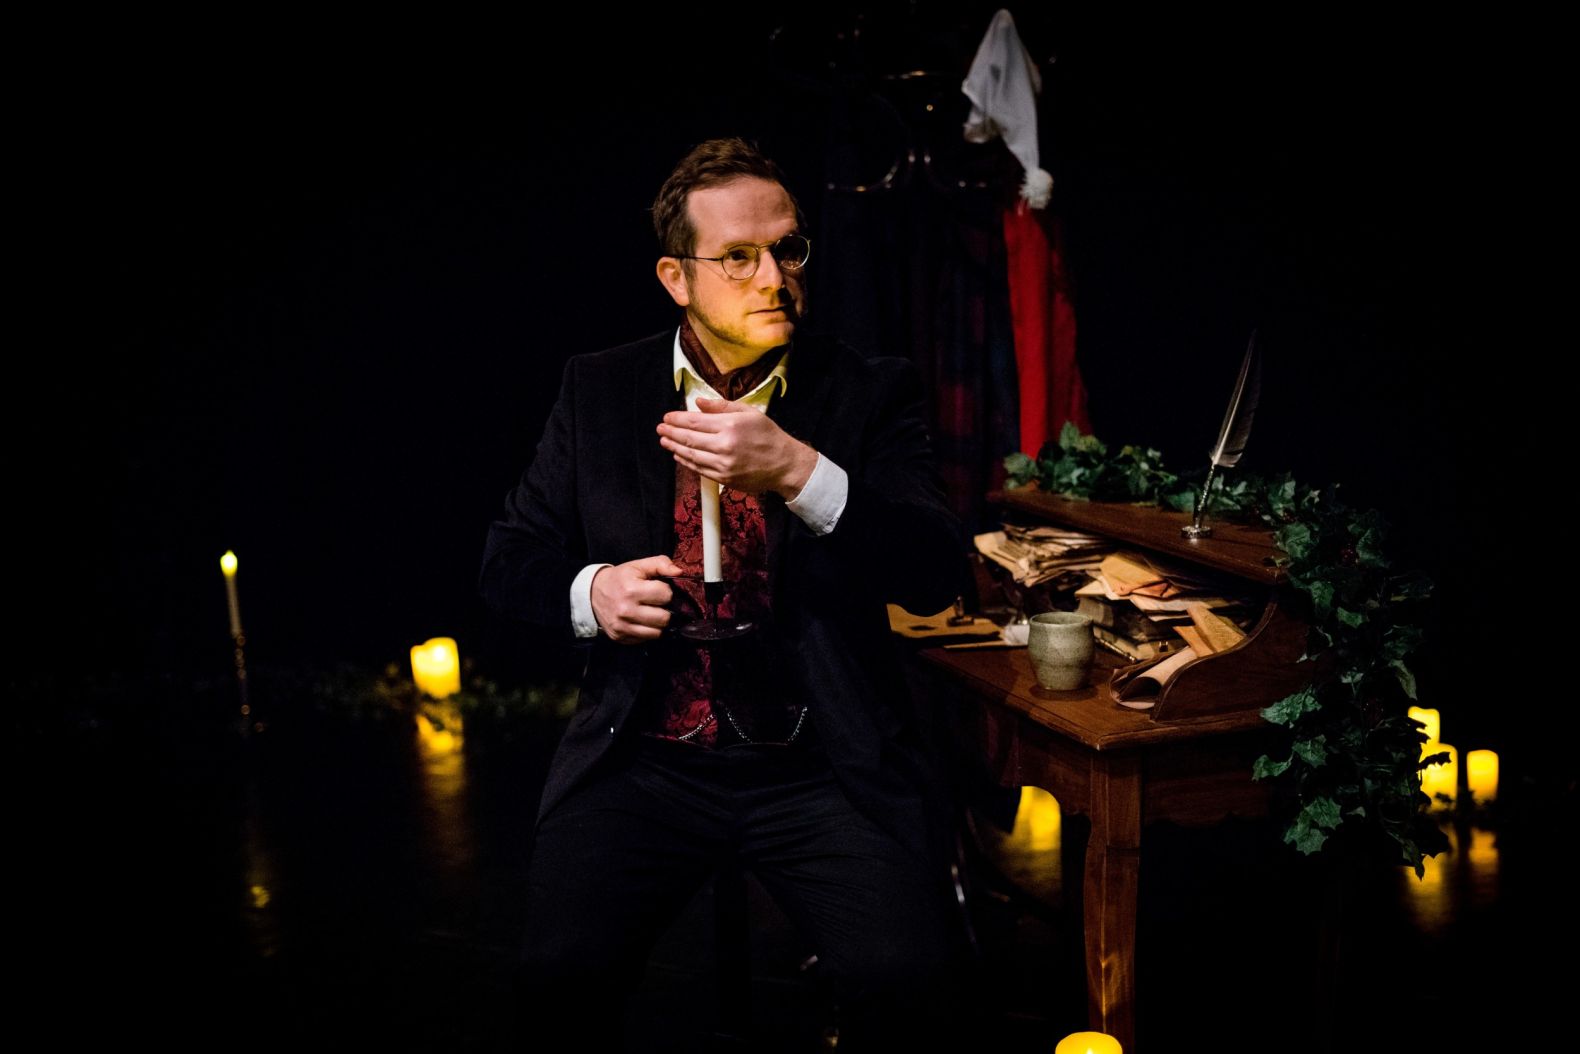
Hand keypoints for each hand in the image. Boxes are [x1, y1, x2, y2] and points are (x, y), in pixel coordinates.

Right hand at [590, 555, 684, 642]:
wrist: (592, 594)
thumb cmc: (619, 579)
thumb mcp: (638, 566)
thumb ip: (660, 564)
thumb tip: (679, 572)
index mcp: (631, 590)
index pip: (665, 595)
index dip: (665, 591)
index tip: (658, 589)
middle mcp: (626, 610)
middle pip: (664, 618)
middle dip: (664, 609)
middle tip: (656, 603)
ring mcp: (622, 626)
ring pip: (657, 632)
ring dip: (657, 622)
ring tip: (650, 612)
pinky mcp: (620, 637)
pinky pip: (645, 639)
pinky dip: (647, 631)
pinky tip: (641, 620)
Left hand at [656, 397, 818, 496]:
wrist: (784, 464)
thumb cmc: (768, 435)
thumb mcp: (749, 412)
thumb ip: (722, 407)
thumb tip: (698, 403)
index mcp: (730, 426)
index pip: (695, 421)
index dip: (677, 419)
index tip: (667, 417)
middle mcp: (724, 446)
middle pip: (689, 438)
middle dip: (671, 432)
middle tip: (660, 428)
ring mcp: (723, 464)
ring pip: (691, 455)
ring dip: (674, 447)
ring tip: (664, 441)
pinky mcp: (724, 479)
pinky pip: (699, 469)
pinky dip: (686, 461)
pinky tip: (679, 455)